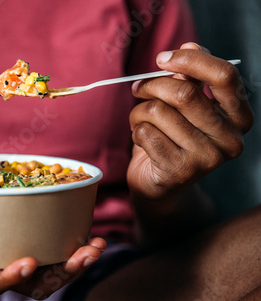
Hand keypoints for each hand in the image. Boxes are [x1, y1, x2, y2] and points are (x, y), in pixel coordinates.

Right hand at [0, 223, 105, 299]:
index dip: (11, 278)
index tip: (27, 262)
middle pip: (35, 283)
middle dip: (62, 273)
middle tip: (84, 254)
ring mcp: (15, 256)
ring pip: (51, 269)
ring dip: (76, 260)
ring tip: (96, 244)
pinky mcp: (25, 241)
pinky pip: (52, 248)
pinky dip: (72, 242)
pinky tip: (88, 229)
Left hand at [127, 43, 252, 199]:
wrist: (158, 183)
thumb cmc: (172, 136)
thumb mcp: (185, 105)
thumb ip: (190, 77)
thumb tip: (190, 44)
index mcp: (239, 116)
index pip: (224, 75)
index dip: (190, 60)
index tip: (162, 58)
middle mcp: (231, 139)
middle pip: (183, 93)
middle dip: (152, 85)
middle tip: (138, 89)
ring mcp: (208, 158)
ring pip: (158, 112)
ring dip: (138, 112)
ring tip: (139, 120)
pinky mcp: (180, 171)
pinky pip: (145, 133)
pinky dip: (135, 130)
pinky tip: (141, 139)